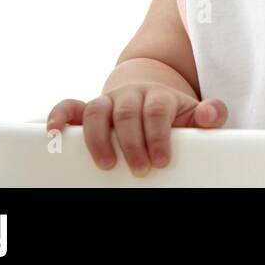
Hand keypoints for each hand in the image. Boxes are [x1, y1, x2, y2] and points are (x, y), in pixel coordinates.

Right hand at [47, 84, 227, 175]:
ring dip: (98, 138)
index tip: (161, 161)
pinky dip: (58, 116)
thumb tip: (211, 114)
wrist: (151, 98)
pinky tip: (53, 132)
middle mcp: (131, 95)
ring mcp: (108, 101)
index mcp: (159, 95)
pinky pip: (69, 107)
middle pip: (127, 112)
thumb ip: (209, 115)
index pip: (157, 110)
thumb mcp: (194, 115)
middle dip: (132, 143)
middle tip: (140, 169)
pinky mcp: (88, 110)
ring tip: (106, 164)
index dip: (158, 135)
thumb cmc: (173, 115)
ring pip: (97, 110)